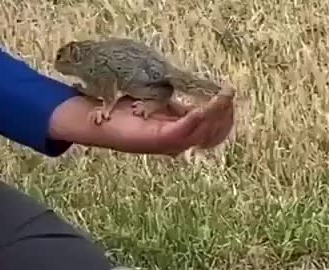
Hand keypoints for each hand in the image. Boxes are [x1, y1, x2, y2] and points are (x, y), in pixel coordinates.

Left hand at [49, 93, 234, 156]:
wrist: (97, 121)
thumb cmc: (125, 111)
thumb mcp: (156, 104)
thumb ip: (175, 105)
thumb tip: (197, 95)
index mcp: (178, 134)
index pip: (212, 132)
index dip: (225, 116)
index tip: (230, 96)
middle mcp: (175, 143)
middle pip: (211, 135)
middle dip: (225, 115)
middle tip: (229, 94)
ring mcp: (165, 144)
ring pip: (201, 135)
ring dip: (215, 115)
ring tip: (222, 97)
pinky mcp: (154, 141)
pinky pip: (181, 132)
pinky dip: (195, 120)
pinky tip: (203, 107)